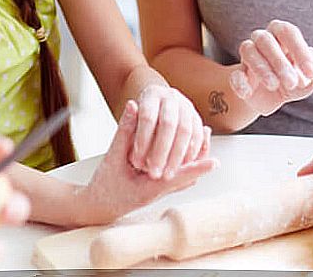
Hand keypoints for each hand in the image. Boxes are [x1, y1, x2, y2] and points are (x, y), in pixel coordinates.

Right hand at [77, 100, 216, 224]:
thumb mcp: (112, 157)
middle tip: (209, 139)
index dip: (196, 168)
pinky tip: (186, 151)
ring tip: (203, 138)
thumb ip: (124, 131)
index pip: (177, 177)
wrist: (99, 205)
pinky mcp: (157, 187)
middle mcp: (158, 191)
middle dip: (200, 160)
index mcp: (148, 188)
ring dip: (195, 160)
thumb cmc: (104, 184)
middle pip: (186, 178)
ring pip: (184, 177)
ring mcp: (159, 191)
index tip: (213, 162)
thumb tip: (133, 107)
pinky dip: (186, 164)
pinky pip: (177, 177)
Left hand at [129, 83, 207, 179]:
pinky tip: (181, 169)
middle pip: (168, 124)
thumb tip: (132, 132)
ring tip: (166, 176)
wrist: (157, 109)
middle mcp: (171, 96)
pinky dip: (190, 154)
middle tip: (153, 174)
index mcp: (151, 94)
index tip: (136, 162)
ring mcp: (186, 106)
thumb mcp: (129, 124)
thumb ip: (128, 127)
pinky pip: (197, 136)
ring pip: (185, 131)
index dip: (142, 140)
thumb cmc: (138, 121)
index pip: (147, 117)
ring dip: (177, 157)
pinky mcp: (196, 118)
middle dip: (161, 152)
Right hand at [228, 20, 312, 115]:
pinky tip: (247, 93)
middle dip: (279, 62)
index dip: (299, 50)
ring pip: (248, 51)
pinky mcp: (238, 74)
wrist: (275, 97)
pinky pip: (234, 73)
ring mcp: (248, 56)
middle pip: (265, 39)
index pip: (287, 32)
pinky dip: (239, 82)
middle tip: (292, 83)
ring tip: (274, 85)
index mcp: (281, 34)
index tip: (310, 73)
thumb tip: (308, 68)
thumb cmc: (296, 79)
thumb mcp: (311, 75)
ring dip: (261, 69)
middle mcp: (262, 39)